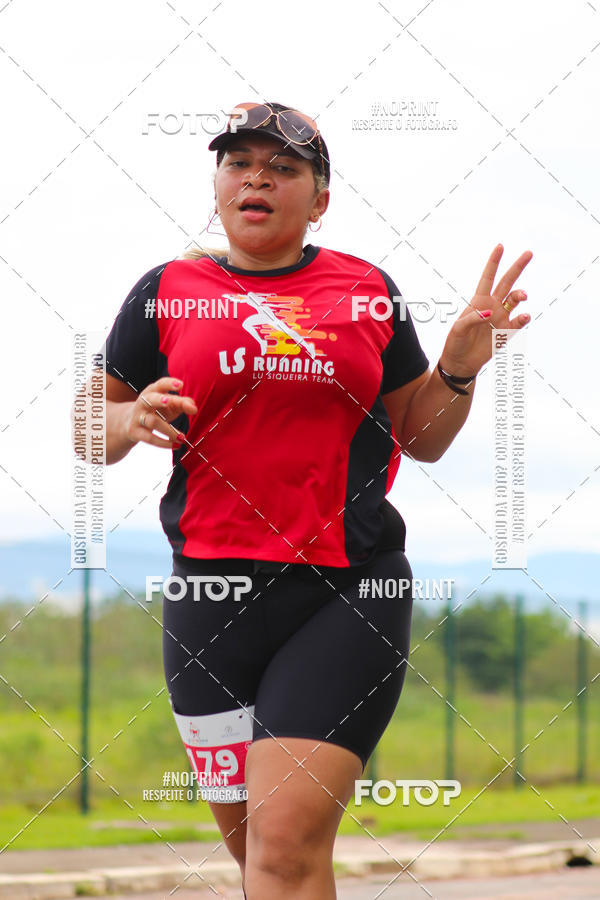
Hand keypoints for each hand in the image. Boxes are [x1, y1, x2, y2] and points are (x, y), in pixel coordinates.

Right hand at [123, 376, 197, 449]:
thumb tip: (193, 407)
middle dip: (159, 400)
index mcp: (152, 392)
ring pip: (153, 422)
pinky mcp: (135, 432)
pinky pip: (149, 438)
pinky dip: (163, 443)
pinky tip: (176, 445)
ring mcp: (138, 417)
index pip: (160, 384)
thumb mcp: (168, 406)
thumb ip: (182, 404)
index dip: (169, 384)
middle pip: (150, 399)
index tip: (181, 385)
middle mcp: (143, 402)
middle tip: (169, 402)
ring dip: (169, 430)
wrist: (128, 423)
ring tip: (183, 437)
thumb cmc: (155, 411)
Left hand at [439, 244, 531, 376]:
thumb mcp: (458, 329)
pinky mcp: (506, 333)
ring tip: (522, 296)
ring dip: (520, 295)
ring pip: (515, 300)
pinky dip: (523, 318)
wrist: (461, 363)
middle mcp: (492, 306)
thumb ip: (472, 318)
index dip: (494, 263)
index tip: (500, 246)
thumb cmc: (456, 343)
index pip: (488, 277)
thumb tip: (491, 314)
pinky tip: (525, 316)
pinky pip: (519, 322)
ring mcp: (501, 319)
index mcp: (478, 301)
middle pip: (507, 282)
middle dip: (517, 267)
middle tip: (529, 253)